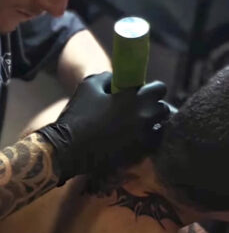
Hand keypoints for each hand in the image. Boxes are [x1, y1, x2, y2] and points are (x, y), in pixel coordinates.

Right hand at [37, 71, 168, 184]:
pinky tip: (132, 138)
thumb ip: (107, 77)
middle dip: (153, 106)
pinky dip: (146, 139)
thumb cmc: (79, 113)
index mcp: (135, 99)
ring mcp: (144, 138)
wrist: (70, 148)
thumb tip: (116, 80)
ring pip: (160, 127)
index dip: (151, 88)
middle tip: (138, 108)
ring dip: (152, 123)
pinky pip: (152, 144)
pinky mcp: (140, 155)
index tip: (140, 91)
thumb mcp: (88, 86)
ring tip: (136, 124)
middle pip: (163, 108)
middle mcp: (145, 117)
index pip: (159, 88)